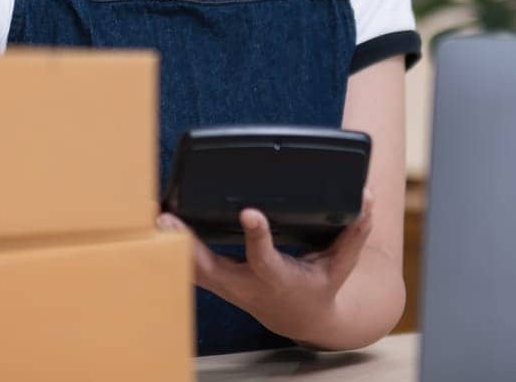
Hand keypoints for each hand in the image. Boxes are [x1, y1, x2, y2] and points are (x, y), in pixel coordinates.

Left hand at [155, 190, 375, 346]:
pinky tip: (151, 217)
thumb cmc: (318, 287)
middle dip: (187, 243)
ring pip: (187, 264)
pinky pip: (183, 260)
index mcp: (276, 278)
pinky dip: (167, 241)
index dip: (258, 236)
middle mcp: (244, 283)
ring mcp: (223, 283)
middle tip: (167, 217)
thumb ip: (353, 232)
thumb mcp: (341, 265)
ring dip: (167, 241)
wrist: (300, 319)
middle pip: (209, 265)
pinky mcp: (211, 277)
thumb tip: (366, 197)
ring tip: (149, 210)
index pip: (265, 257)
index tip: (250, 212)